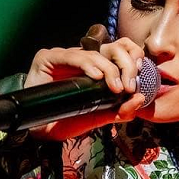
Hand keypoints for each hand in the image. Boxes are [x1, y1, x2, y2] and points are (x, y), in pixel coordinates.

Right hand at [24, 37, 148, 141]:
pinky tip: (97, 77)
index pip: (119, 50)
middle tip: (130, 86)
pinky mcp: (48, 57)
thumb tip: (140, 99)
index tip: (140, 78)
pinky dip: (87, 65)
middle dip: (126, 64)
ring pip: (94, 52)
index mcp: (95, 67)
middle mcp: (81, 58)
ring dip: (110, 69)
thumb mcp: (98, 116)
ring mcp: (65, 56)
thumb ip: (119, 110)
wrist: (39, 130)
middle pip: (111, 48)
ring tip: (116, 87)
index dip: (133, 57)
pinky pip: (72, 56)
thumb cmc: (66, 120)